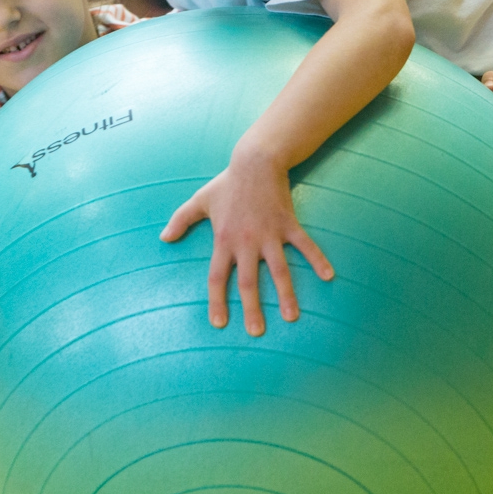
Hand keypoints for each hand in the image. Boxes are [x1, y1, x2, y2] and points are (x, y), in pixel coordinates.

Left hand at [160, 148, 333, 335]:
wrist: (255, 162)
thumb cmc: (227, 183)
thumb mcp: (200, 200)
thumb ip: (181, 220)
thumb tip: (163, 238)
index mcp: (224, 240)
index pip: (217, 277)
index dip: (217, 301)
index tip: (219, 323)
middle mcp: (246, 242)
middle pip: (248, 282)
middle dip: (252, 308)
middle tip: (256, 332)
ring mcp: (269, 234)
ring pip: (279, 270)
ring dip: (286, 294)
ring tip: (291, 317)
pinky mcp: (288, 224)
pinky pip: (306, 245)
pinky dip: (318, 259)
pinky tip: (329, 276)